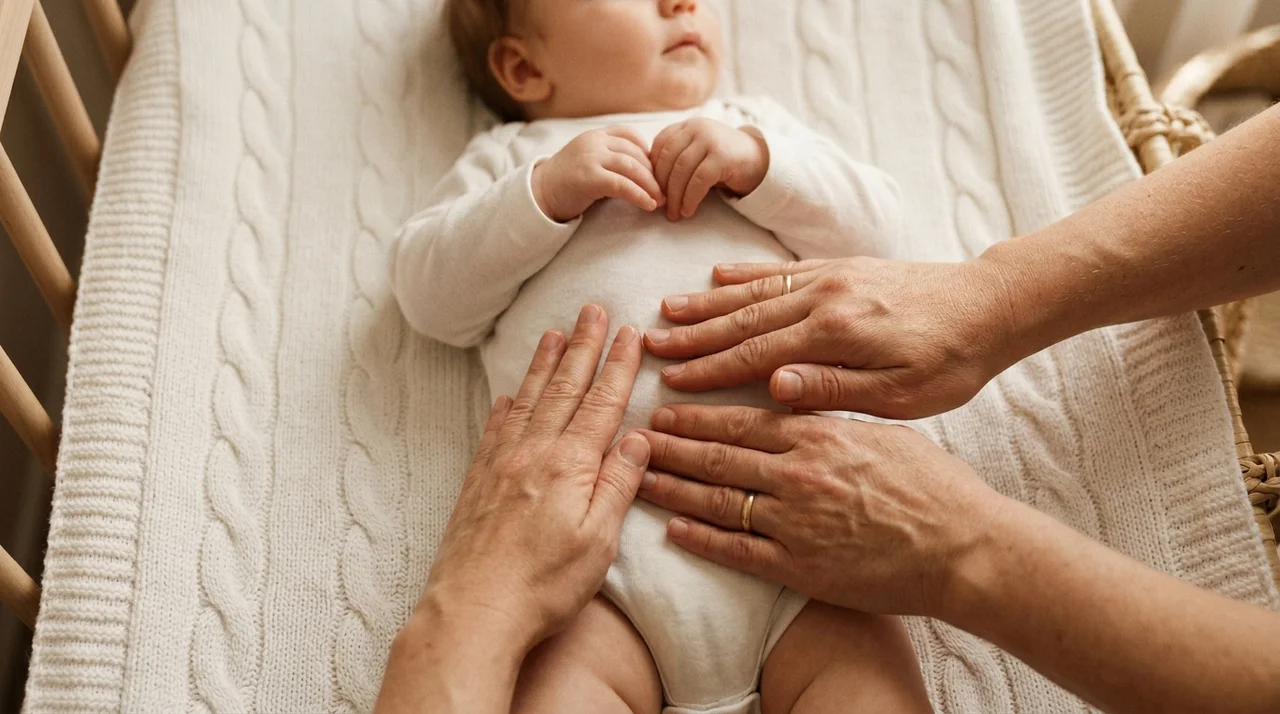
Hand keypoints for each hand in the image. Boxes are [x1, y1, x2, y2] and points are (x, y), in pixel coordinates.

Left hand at [418, 305, 647, 646]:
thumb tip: (637, 436)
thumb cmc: (542, 585)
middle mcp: (534, 454)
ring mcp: (501, 465)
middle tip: (592, 310)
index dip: (618, 365)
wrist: (472, 611)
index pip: (602, 403)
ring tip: (554, 333)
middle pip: (565, 389)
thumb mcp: (599, 540)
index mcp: (571, 465)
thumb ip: (619, 483)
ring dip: (545, 364)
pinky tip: (511, 394)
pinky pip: (495, 430)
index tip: (630, 332)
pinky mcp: (478, 484)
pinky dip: (507, 405)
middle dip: (582, 346)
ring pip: (529, 400)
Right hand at [533, 126, 664, 221]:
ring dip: (651, 186)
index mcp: (595, 135)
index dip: (647, 151)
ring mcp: (590, 158)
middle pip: (635, 153)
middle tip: (667, 191)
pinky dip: (640, 195)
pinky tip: (649, 205)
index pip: (629, 134)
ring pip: (632, 167)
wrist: (539, 195)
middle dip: (654, 173)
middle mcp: (594, 142)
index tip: (656, 169)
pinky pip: (622, 185)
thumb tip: (646, 172)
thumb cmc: (568, 182)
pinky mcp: (589, 178)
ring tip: (662, 200)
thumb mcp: (590, 162)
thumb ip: (611, 160)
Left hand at [637, 404, 1007, 615]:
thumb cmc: (933, 486)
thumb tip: (793, 398)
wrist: (964, 546)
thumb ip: (830, 416)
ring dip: (673, 489)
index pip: (740, 422)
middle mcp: (798, 475)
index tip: (663, 411)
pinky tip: (673, 530)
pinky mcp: (801, 567)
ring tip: (638, 479)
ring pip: (718, 501)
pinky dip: (702, 540)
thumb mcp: (881, 432)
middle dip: (670, 448)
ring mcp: (796, 523)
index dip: (695, 417)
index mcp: (818, 437)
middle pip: (718, 458)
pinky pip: (738, 552)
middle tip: (633, 439)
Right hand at [643, 257, 1021, 418]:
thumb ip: (834, 388)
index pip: (756, 354)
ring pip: (756, 291)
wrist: (992, 305)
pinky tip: (718, 277)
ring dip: (708, 303)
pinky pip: (782, 271)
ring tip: (667, 310)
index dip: (710, 370)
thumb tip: (773, 386)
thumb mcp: (901, 394)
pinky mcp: (843, 268)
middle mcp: (826, 298)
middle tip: (649, 345)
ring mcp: (832, 278)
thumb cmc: (952, 361)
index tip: (670, 380)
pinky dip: (746, 275)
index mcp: (836, 334)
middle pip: (744, 319)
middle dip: (694, 335)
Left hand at [651, 118, 768, 220]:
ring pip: (681, 171)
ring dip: (675, 197)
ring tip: (674, 214)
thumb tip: (650, 183)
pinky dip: (690, 199)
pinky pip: (698, 181)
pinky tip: (688, 211)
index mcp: (687, 126)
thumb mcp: (697, 153)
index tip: (652, 190)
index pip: (660, 145)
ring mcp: (710, 140)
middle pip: (668, 160)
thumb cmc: (722, 161)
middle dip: (662, 187)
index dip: (653, 170)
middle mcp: (697, 128)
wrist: (759, 161)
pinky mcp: (722, 157)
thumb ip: (676, 158)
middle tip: (660, 207)